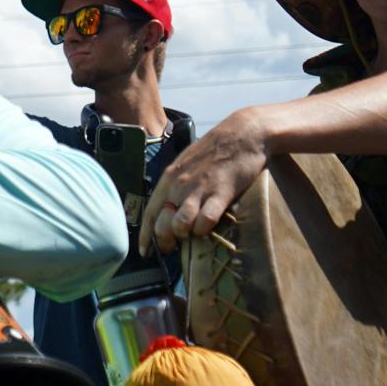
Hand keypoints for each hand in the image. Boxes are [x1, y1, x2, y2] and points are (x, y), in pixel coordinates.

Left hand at [138, 108, 269, 255]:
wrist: (243, 133)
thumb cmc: (215, 150)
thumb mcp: (187, 163)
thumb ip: (177, 183)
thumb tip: (170, 206)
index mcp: (170, 177)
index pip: (149, 211)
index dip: (145, 235)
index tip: (143, 252)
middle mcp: (180, 184)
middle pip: (162, 223)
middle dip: (165, 241)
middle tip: (174, 247)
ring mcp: (199, 188)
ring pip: (180, 224)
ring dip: (185, 235)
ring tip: (192, 235)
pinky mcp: (221, 192)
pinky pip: (206, 219)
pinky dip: (204, 229)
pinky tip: (208, 227)